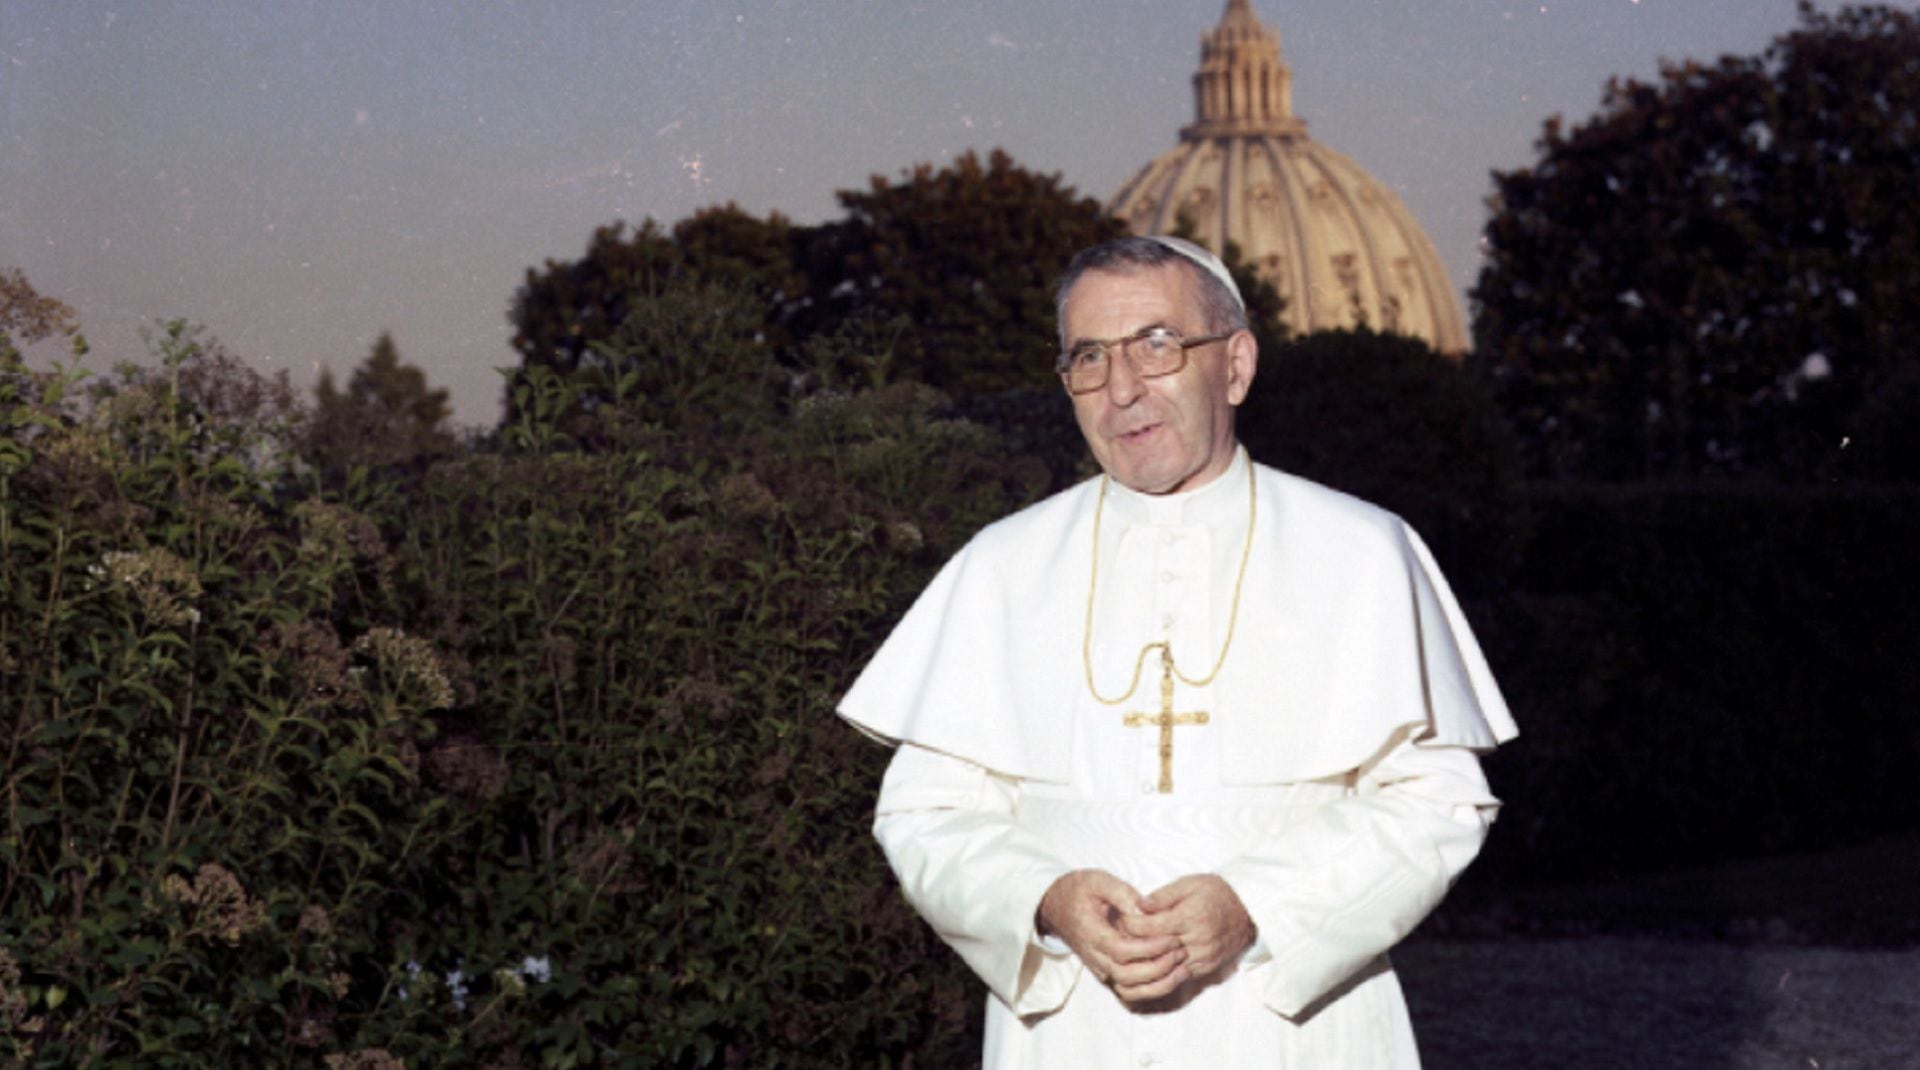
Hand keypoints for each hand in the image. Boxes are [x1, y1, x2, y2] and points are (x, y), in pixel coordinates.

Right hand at [1036, 869, 1188, 1001]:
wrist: (1056, 906)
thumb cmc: (1078, 890)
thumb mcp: (1098, 880)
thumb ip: (1121, 892)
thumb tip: (1145, 907)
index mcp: (1092, 933)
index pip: (1122, 952)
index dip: (1149, 949)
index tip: (1171, 937)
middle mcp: (1094, 956)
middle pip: (1127, 976)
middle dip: (1158, 968)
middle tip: (1180, 951)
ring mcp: (1099, 967)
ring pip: (1129, 988)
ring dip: (1157, 982)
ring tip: (1180, 966)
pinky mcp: (1106, 971)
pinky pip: (1129, 988)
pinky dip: (1151, 987)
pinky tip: (1170, 974)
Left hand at [1122, 874, 1255, 981]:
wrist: (1248, 911)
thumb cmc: (1216, 893)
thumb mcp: (1189, 883)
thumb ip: (1163, 895)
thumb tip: (1139, 905)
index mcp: (1191, 916)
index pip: (1151, 927)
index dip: (1131, 925)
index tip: (1120, 920)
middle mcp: (1197, 940)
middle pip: (1155, 948)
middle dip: (1134, 943)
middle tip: (1118, 937)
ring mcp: (1203, 956)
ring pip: (1165, 965)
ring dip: (1147, 959)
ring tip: (1131, 950)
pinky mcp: (1206, 967)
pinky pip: (1179, 974)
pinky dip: (1163, 969)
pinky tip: (1151, 960)